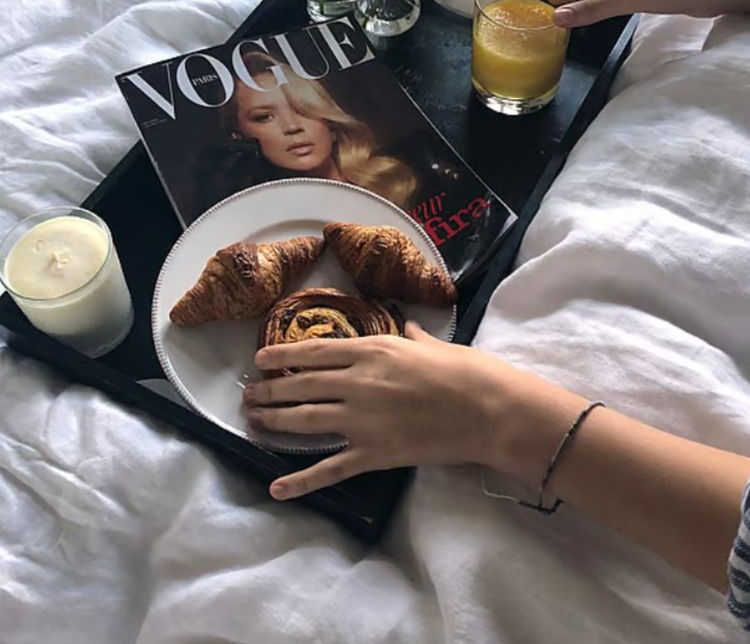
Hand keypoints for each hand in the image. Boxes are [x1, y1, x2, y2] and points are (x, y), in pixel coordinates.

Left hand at [244, 323, 520, 499]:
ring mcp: (362, 420)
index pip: (314, 351)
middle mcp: (357, 382)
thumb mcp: (432, 343)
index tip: (259, 359)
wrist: (488, 409)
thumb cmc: (464, 370)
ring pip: (304, 420)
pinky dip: (300, 481)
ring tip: (253, 421)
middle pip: (300, 385)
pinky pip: (330, 468)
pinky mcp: (373, 454)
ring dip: (274, 420)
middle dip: (269, 389)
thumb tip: (405, 327)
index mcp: (371, 351)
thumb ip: (409, 336)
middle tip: (249, 394)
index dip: (281, 355)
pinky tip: (276, 488)